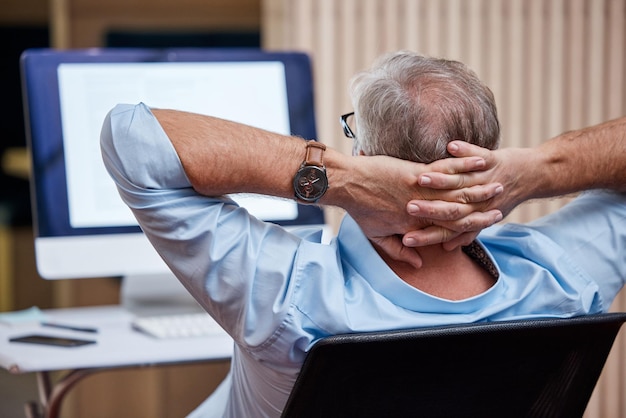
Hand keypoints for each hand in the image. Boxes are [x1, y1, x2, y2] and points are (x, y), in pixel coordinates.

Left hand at [341, 152, 503, 267]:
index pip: (449, 229)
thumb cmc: (359, 209)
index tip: (488, 222)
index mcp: (414, 226)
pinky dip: (463, 166)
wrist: (346, 184)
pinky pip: (445, 170)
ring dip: (480, 187)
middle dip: (483, 207)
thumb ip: (397, 251)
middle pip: (459, 211)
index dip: (471, 227)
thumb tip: (418, 261)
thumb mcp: (376, 236)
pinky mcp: (415, 173)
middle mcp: (422, 211)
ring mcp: (420, 192)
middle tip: (501, 203)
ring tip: (498, 182)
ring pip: (456, 192)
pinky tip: (479, 161)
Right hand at [402, 141, 527, 249]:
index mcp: (473, 216)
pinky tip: (451, 147)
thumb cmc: (502, 199)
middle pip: (450, 208)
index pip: (446, 230)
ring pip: (460, 182)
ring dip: (440, 180)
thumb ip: (463, 234)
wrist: (530, 177)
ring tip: (421, 178)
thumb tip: (446, 247)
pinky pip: (477, 155)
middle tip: (409, 209)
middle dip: (429, 209)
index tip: (406, 239)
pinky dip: (465, 152)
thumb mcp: (483, 219)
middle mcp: (480, 201)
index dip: (426, 235)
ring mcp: (486, 180)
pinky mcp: (492, 160)